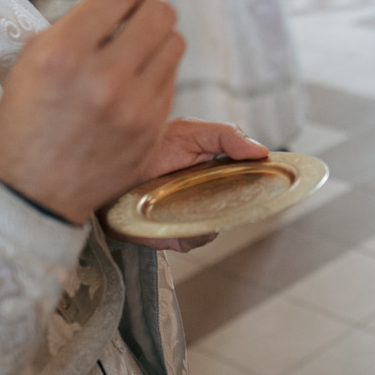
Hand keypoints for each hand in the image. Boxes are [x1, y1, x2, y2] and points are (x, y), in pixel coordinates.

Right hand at [0, 0, 183, 223]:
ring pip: (175, 43)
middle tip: (143, 12)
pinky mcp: (153, 127)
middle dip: (153, 6)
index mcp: (63, 53)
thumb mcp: (34, 60)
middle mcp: (102, 77)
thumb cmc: (28, 119)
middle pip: (160, 13)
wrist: (36, 191)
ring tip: (138, 49)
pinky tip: (136, 80)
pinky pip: (171, 78)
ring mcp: (133, 105)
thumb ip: (79, 24)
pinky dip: (158, 71)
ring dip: (160, 38)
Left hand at [112, 118, 268, 251]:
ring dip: (204, 220)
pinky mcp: (171, 236)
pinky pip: (190, 242)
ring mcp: (191, 218)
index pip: (251, 181)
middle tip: (210, 192)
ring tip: (180, 203)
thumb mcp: (190, 132)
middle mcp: (209, 198)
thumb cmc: (150, 147)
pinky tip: (168, 217)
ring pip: (214, 229)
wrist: (107, 168)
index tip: (267, 179)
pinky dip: (184, 233)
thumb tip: (262, 151)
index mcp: (219, 171)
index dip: (262, 182)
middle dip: (232, 207)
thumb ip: (226, 136)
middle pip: (237, 211)